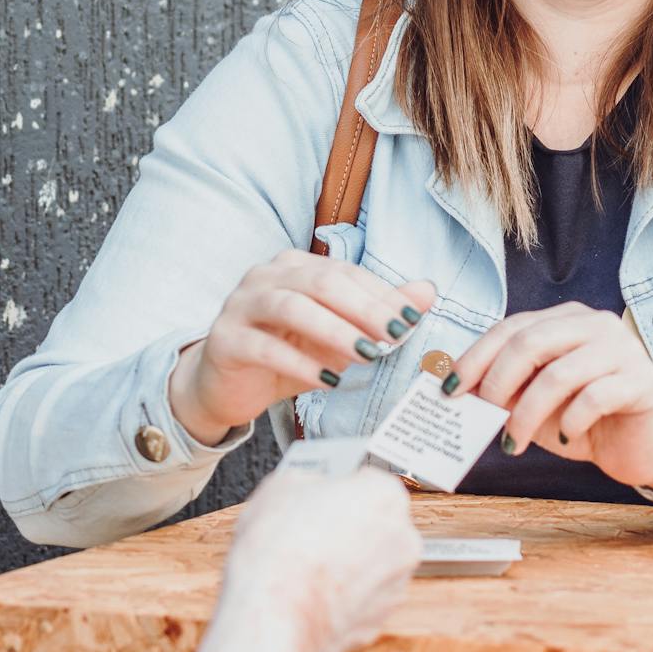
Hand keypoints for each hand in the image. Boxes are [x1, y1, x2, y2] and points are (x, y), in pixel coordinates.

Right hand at [169, 250, 435, 443]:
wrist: (225, 386)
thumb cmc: (286, 353)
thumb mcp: (337, 334)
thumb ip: (377, 311)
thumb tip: (427, 291)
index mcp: (293, 266)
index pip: (344, 273)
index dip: (380, 294)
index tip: (412, 320)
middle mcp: (264, 276)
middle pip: (320, 282)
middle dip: (363, 308)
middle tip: (396, 335)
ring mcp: (240, 305)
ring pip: (291, 307)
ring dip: (334, 331)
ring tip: (368, 356)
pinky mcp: (225, 340)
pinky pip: (264, 347)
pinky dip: (299, 363)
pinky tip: (327, 381)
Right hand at [216, 468, 417, 651]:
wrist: (272, 615)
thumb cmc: (279, 552)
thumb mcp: (282, 484)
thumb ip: (310, 478)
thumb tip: (310, 485)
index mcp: (385, 495)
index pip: (367, 480)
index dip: (338, 488)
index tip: (322, 496)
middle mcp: (403, 539)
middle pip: (375, 523)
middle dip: (348, 526)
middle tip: (310, 530)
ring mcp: (395, 583)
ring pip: (371, 563)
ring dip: (348, 562)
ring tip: (306, 565)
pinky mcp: (379, 619)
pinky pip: (362, 598)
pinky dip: (343, 596)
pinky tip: (312, 591)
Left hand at [449, 302, 652, 492]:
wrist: (637, 446)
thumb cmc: (579, 419)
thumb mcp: (533, 401)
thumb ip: (503, 389)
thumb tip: (454, 387)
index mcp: (565, 319)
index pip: (511, 328)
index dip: (475, 358)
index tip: (449, 389)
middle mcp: (595, 324)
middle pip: (531, 342)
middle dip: (497, 382)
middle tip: (483, 414)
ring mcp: (622, 349)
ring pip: (559, 374)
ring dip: (526, 414)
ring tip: (514, 442)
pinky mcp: (642, 381)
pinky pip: (594, 398)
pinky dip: (570, 422)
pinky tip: (564, 438)